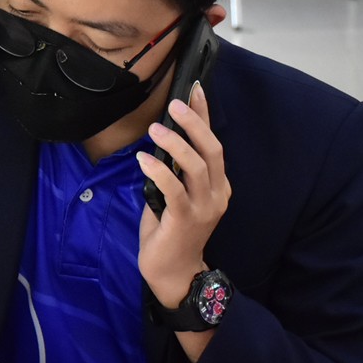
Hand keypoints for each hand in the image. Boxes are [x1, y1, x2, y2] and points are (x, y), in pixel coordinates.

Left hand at [137, 81, 231, 308]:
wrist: (174, 273)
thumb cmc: (170, 231)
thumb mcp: (175, 194)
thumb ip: (175, 170)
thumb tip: (161, 139)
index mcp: (218, 185)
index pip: (214, 143)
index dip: (205, 116)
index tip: (195, 89)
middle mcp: (217, 193)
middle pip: (212, 150)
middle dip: (195, 123)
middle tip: (175, 102)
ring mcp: (204, 207)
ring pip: (197, 167)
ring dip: (176, 143)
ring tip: (156, 128)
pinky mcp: (186, 219)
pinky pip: (174, 189)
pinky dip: (159, 171)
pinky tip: (144, 159)